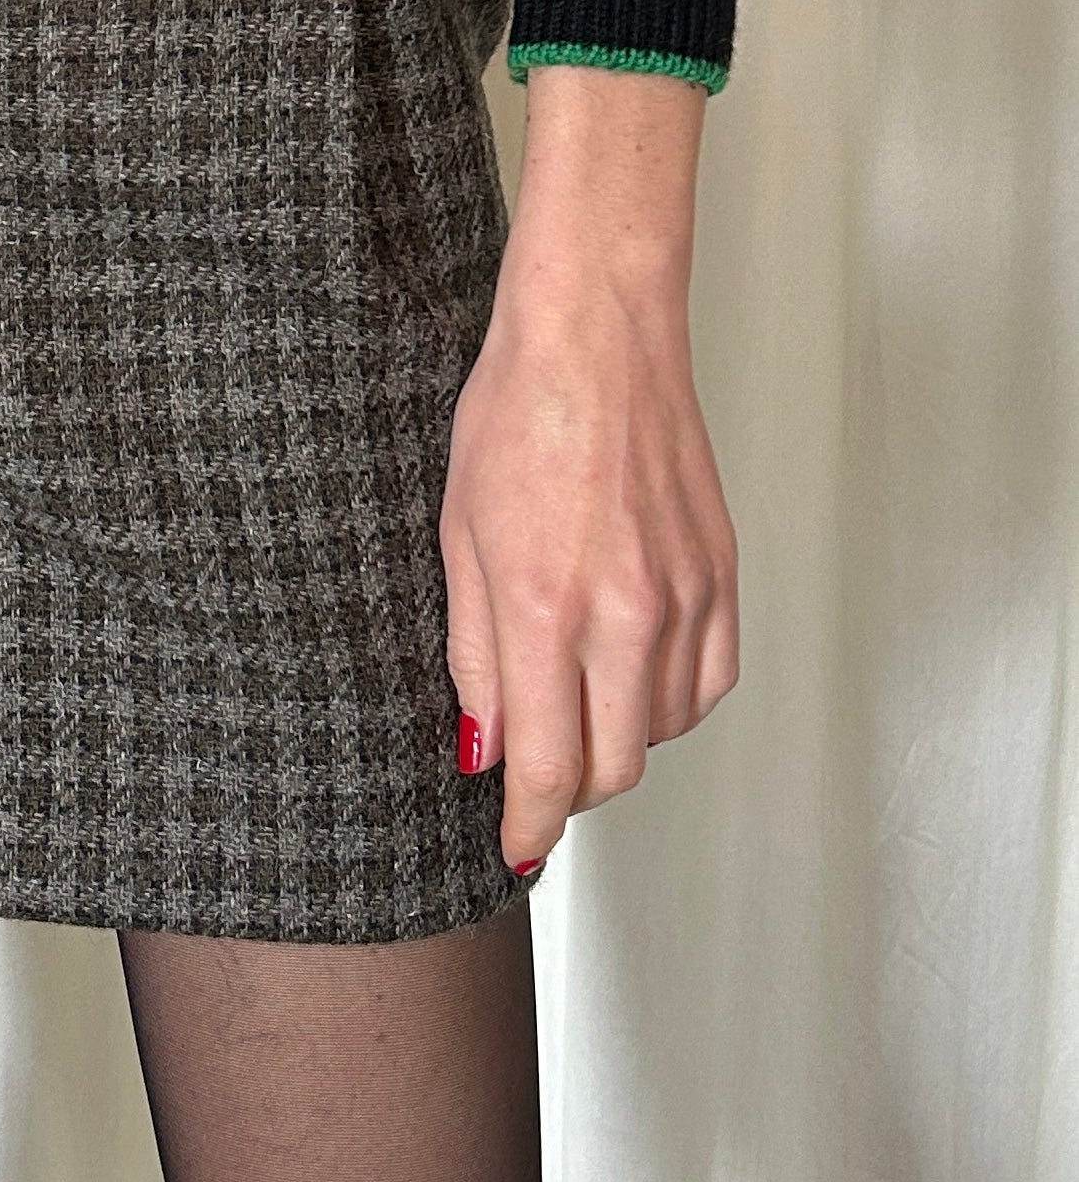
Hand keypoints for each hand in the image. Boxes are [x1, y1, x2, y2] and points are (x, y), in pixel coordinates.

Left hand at [441, 65, 738, 872]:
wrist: (598, 336)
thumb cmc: (517, 412)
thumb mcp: (459, 538)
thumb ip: (473, 654)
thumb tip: (485, 745)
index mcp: (546, 606)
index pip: (549, 765)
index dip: (530, 824)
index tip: (515, 845)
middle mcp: (627, 613)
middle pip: (614, 768)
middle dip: (570, 795)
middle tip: (535, 782)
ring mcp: (686, 597)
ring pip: (663, 731)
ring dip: (617, 741)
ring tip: (573, 705)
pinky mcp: (722, 576)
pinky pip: (707, 682)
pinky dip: (669, 701)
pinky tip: (630, 674)